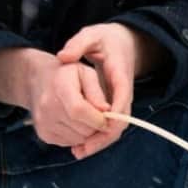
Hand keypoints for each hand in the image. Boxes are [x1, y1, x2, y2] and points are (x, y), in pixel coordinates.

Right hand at [27, 57, 109, 148]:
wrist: (39, 81)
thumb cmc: (68, 75)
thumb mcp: (86, 73)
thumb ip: (96, 91)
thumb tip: (106, 110)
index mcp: (59, 87)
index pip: (79, 110)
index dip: (97, 118)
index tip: (108, 118)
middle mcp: (47, 107)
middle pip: (82, 129)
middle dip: (97, 127)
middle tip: (99, 117)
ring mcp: (43, 122)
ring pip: (79, 139)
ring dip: (89, 133)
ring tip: (87, 118)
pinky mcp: (44, 134)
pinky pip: (70, 143)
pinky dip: (78, 137)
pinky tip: (76, 123)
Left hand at [56, 23, 158, 158]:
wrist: (122, 43)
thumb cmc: (105, 39)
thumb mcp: (91, 35)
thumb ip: (77, 44)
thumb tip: (63, 57)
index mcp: (121, 74)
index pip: (122, 97)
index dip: (113, 115)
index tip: (98, 127)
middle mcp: (124, 92)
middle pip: (121, 121)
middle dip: (103, 137)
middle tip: (82, 149)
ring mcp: (120, 101)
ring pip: (115, 128)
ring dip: (98, 142)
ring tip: (78, 151)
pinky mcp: (114, 107)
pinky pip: (108, 126)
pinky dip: (96, 137)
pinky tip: (78, 145)